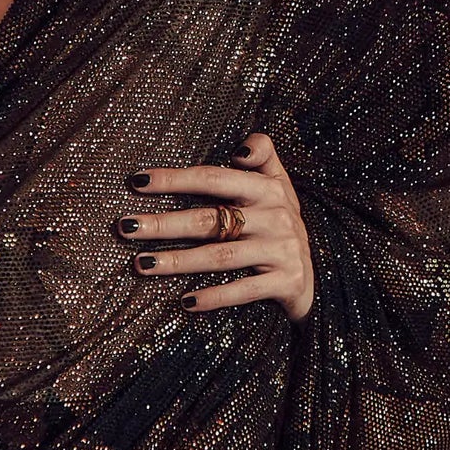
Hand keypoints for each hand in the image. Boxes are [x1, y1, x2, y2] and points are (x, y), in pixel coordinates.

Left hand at [115, 130, 315, 320]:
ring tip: (141, 264)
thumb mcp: (280, 185)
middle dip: (164, 223)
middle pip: (210, 219)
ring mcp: (282, 250)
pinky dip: (214, 297)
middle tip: (126, 227)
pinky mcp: (286, 281)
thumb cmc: (283, 226)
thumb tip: (239, 148)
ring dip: (178, 261)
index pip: (214, 179)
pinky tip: (185, 301)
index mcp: (268, 189)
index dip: (175, 179)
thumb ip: (262, 155)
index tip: (138, 182)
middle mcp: (276, 217)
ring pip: (220, 256)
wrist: (323, 275)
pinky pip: (243, 290)